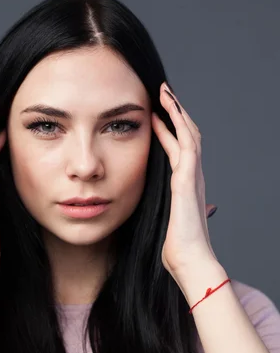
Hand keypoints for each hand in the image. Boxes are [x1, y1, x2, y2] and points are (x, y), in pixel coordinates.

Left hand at [151, 83, 218, 285]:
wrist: (190, 260)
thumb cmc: (178, 248)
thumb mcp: (169, 224)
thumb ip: (171, 214)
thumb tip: (174, 216)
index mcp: (187, 186)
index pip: (181, 150)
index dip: (171, 131)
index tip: (158, 116)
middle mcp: (193, 177)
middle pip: (188, 136)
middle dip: (176, 114)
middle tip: (163, 94)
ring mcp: (192, 176)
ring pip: (189, 133)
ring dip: (177, 111)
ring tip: (164, 92)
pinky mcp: (188, 179)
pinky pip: (185, 142)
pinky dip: (178, 123)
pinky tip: (167, 108)